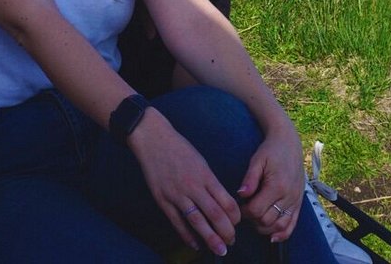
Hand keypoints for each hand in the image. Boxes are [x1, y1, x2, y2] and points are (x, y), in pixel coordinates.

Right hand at [128, 108, 241, 256]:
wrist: (153, 138)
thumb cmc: (179, 148)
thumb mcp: (200, 161)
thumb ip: (210, 182)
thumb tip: (222, 202)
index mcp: (205, 175)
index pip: (227, 202)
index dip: (235, 217)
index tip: (237, 223)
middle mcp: (193, 186)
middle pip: (215, 215)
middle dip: (227, 232)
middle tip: (231, 242)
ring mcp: (176, 193)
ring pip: (197, 221)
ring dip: (210, 238)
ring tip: (220, 250)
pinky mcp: (162, 199)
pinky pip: (177, 222)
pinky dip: (187, 235)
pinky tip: (196, 244)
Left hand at [235, 126, 305, 242]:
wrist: (289, 142)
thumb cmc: (270, 150)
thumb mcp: (257, 160)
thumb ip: (249, 178)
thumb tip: (241, 195)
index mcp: (276, 186)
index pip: (256, 210)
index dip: (244, 212)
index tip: (238, 206)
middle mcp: (288, 196)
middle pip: (267, 220)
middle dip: (252, 220)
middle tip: (245, 212)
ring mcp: (295, 201)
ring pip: (279, 226)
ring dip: (265, 228)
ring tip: (255, 221)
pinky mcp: (299, 203)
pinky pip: (292, 224)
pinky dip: (283, 234)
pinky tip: (273, 237)